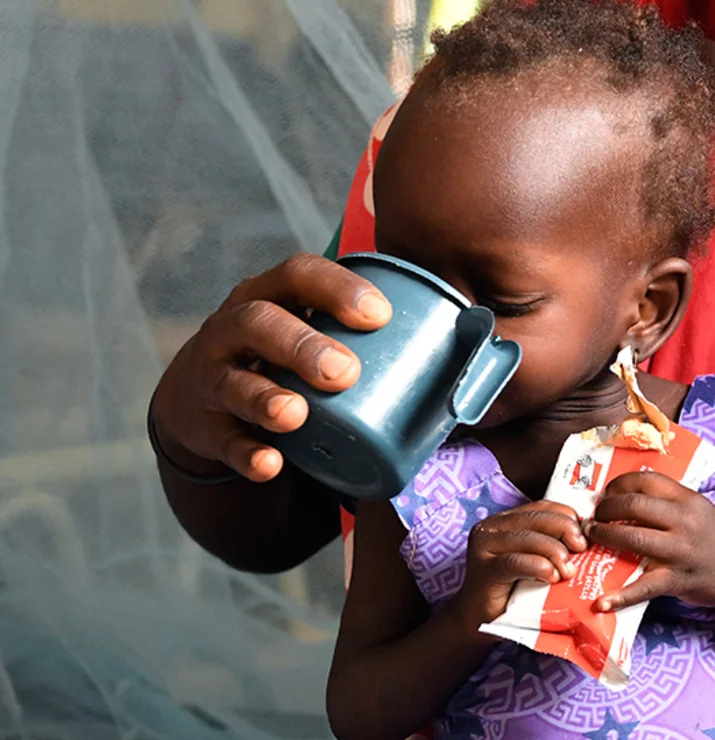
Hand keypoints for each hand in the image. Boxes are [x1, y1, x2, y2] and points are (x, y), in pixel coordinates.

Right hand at [150, 253, 391, 481]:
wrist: (203, 404)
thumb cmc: (287, 363)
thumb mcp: (315, 337)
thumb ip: (374, 341)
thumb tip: (486, 358)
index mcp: (272, 296)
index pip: (297, 275)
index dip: (336, 288)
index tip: (380, 314)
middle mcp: (233, 329)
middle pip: (258, 322)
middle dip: (302, 344)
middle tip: (344, 372)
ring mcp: (212, 378)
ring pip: (233, 381)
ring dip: (267, 398)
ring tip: (299, 414)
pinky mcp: (205, 428)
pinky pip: (223, 441)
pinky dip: (247, 453)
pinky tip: (270, 464)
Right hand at [457, 500, 587, 629]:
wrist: (478, 619)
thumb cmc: (513, 590)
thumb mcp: (535, 560)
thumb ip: (552, 543)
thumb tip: (588, 538)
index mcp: (507, 519)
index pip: (544, 507)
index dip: (569, 517)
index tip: (586, 536)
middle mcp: (493, 526)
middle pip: (539, 518)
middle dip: (567, 531)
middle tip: (582, 550)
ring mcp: (485, 545)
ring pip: (530, 538)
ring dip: (556, 552)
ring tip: (568, 571)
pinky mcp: (483, 568)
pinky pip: (517, 562)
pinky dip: (539, 567)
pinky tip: (552, 577)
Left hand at [582, 471, 714, 611]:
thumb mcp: (699, 511)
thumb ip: (669, 504)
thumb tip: (628, 499)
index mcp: (688, 500)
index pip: (646, 480)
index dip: (619, 484)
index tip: (606, 493)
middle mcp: (684, 521)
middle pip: (634, 505)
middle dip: (605, 509)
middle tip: (593, 518)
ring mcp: (680, 550)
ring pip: (632, 538)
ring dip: (604, 536)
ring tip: (591, 539)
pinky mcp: (677, 579)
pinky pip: (643, 587)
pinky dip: (620, 596)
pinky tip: (601, 602)